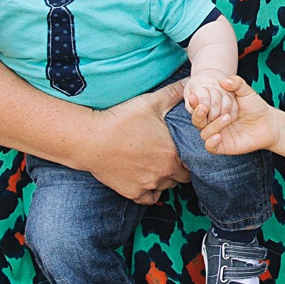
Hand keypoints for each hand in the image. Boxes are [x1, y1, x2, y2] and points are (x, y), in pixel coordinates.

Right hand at [84, 89, 194, 205]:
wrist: (90, 139)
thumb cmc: (121, 119)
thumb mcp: (150, 102)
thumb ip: (174, 94)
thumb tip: (190, 84)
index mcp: (173, 153)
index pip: (194, 162)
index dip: (190, 155)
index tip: (181, 149)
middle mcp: (164, 173)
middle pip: (182, 177)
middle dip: (179, 168)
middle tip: (168, 157)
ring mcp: (148, 185)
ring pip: (165, 187)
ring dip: (164, 179)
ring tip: (154, 165)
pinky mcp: (132, 193)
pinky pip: (148, 199)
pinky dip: (149, 192)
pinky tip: (144, 179)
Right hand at [187, 75, 282, 156]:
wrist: (269, 123)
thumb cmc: (256, 106)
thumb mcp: (246, 92)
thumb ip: (236, 83)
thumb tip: (223, 81)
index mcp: (214, 109)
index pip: (199, 106)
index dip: (194, 102)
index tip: (194, 96)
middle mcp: (213, 122)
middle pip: (197, 120)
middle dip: (198, 114)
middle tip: (204, 107)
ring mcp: (218, 134)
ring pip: (204, 133)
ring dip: (213, 125)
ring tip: (228, 117)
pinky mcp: (224, 146)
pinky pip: (210, 147)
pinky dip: (211, 142)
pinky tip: (218, 136)